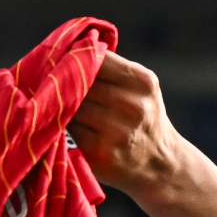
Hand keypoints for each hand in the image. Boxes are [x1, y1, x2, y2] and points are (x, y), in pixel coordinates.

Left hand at [70, 51, 184, 198]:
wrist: (161, 165)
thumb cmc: (143, 118)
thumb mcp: (141, 88)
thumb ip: (111, 69)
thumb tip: (64, 51)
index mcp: (143, 83)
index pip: (95, 57)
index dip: (75, 56)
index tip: (65, 58)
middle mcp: (133, 107)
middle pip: (79, 82)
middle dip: (64, 81)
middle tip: (54, 81)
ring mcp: (117, 133)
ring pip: (70, 106)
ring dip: (62, 104)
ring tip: (64, 105)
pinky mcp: (99, 154)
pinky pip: (67, 129)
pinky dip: (63, 125)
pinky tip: (70, 126)